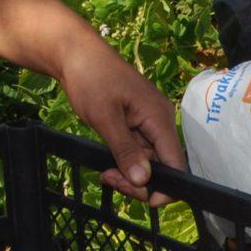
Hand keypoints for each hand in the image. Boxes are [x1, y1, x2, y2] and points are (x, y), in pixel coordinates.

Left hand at [53, 40, 184, 203]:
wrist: (74, 52)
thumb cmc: (90, 78)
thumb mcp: (104, 117)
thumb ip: (125, 150)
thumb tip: (144, 181)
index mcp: (159, 117)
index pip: (176, 162)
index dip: (165, 186)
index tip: (141, 198)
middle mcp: (158, 120)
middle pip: (161, 165)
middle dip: (139, 180)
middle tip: (110, 180)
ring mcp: (147, 120)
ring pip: (147, 160)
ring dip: (128, 172)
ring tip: (104, 173)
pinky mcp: (134, 121)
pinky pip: (136, 149)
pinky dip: (123, 160)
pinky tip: (106, 165)